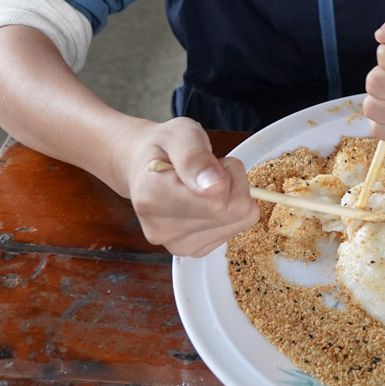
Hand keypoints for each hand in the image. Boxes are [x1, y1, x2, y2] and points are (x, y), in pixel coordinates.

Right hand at [114, 116, 259, 257]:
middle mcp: (161, 230)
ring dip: (232, 195)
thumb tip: (214, 186)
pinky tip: (207, 201)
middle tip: (205, 170)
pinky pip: (237, 228)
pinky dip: (232, 210)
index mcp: (151, 197)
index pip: (216, 199)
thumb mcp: (180, 135)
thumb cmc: (164, 147)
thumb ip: (195, 157)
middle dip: (230, 181)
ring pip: (239, 219)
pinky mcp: (195, 251)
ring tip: (203, 184)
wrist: (146, 169)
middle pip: (232, 210)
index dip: (223, 172)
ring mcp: (178, 246)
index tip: (204, 161)